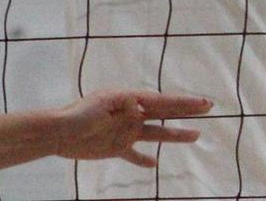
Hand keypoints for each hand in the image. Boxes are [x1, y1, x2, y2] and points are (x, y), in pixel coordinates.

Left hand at [53, 90, 211, 167]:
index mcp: (131, 100)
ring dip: (175, 135)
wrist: (57, 133)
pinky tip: (155, 165)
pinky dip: (144, 160)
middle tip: (208, 107)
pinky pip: (134, 154)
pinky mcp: (116, 148)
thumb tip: (138, 104)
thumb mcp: (101, 104)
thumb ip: (122, 104)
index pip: (163, 101)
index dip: (184, 102)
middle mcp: (133, 114)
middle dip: (186, 110)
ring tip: (196, 136)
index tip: (203, 103)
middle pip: (165, 113)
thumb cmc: (77, 114)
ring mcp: (126, 132)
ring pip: (156, 134)